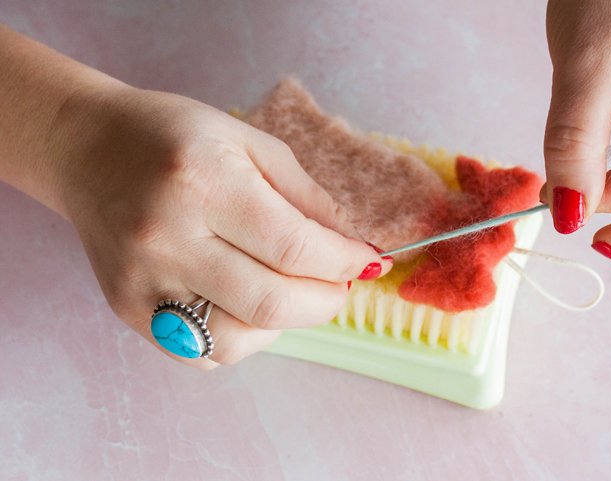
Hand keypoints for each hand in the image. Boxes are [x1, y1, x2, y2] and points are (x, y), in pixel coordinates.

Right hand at [52, 85, 390, 367]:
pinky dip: (244, 336)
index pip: (295, 249)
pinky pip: (203, 352)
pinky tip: (246, 302)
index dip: (345, 263)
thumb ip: (307, 196)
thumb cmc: (175, 137)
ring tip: (290, 290)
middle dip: (327, 300)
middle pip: (273, 303)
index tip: (368, 261)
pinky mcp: (127, 309)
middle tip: (340, 283)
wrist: (87, 149)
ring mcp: (144, 282)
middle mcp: (169, 239)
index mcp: (205, 184)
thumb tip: (354, 246)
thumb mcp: (250, 144)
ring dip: (286, 323)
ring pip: (239, 339)